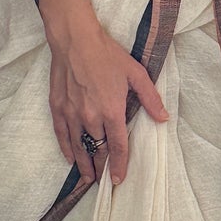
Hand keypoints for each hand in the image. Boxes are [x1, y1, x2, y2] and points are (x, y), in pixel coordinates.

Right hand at [48, 8, 168, 185]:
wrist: (75, 40)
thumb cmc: (106, 54)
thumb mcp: (135, 73)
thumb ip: (150, 98)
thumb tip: (163, 118)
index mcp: (111, 111)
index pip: (117, 146)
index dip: (119, 165)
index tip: (118, 179)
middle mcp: (90, 117)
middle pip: (98, 150)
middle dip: (101, 168)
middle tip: (103, 180)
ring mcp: (72, 114)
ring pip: (79, 147)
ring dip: (84, 164)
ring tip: (88, 177)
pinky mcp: (58, 108)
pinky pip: (62, 135)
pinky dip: (66, 149)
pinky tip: (70, 159)